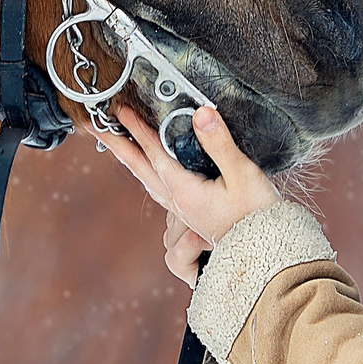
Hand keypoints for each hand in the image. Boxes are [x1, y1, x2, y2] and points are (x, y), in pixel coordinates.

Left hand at [100, 104, 280, 285]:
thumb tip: (201, 113)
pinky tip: (153, 172)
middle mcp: (179, 203)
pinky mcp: (194, 215)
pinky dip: (150, 174)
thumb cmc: (258, 216)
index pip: (155, 154)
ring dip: (131, 159)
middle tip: (95, 126)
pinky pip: (162, 190)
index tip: (120, 111)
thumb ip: (220, 143)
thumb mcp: (243, 175)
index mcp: (185, 193)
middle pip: (140, 168)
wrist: (267, 252)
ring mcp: (185, 212)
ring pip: (149, 180)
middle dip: (117, 145)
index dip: (138, 130)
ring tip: (119, 145)